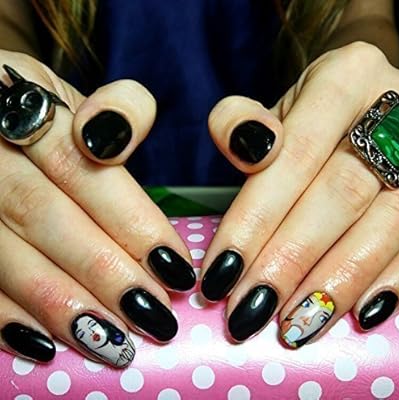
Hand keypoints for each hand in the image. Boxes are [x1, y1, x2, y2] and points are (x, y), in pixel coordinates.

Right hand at [0, 51, 195, 366]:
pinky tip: (49, 343)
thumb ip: (120, 113)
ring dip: (63, 304)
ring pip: (8, 256)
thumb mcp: (78, 96)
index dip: (131, 220)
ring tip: (116, 342)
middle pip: (46, 217)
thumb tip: (121, 144)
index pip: (84, 168)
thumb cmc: (43, 112)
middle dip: (104, 272)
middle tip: (154, 314)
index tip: (174, 265)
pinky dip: (8, 316)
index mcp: (26, 103)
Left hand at [201, 41, 398, 345]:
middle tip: (249, 311)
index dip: (253, 221)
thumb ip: (238, 122)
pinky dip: (394, 280)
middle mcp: (396, 107)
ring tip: (295, 325)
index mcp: (343, 79)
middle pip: (339, 195)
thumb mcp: (270, 108)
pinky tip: (361, 314)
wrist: (364, 101)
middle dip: (290, 260)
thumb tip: (247, 149)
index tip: (219, 274)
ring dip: (338, 281)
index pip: (292, 158)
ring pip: (387, 224)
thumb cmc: (307, 116)